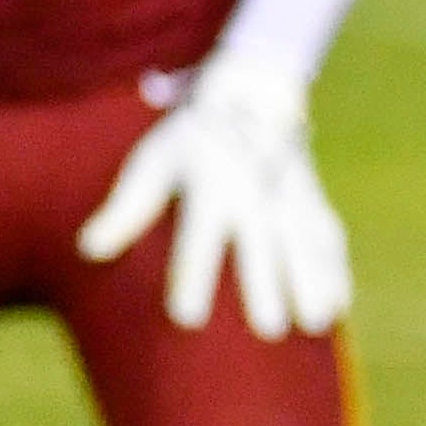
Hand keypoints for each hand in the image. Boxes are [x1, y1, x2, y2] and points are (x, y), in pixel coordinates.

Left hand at [78, 51, 349, 336]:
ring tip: (315, 324)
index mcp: (208, 183)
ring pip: (304, 240)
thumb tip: (88, 251)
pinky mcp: (311, 199)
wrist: (249, 96)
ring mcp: (288, 194)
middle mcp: (253, 190)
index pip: (198, 237)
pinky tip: (338, 307)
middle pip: (262, 243)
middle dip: (267, 284)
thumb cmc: (188, 143)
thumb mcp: (151, 165)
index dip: (193, 276)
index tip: (187, 318)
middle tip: (269, 329)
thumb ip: (125, 210)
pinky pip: (327, 234)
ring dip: (312, 281)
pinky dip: (335, 269)